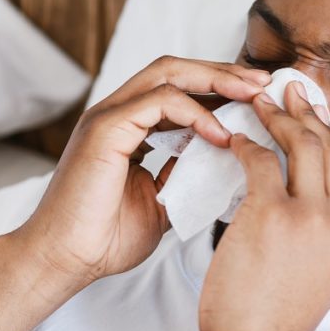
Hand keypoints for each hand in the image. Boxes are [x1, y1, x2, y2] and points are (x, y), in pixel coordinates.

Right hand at [14, 56, 271, 284]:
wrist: (65, 261)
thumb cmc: (106, 238)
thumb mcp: (162, 201)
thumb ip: (185, 175)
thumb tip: (226, 163)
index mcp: (129, 126)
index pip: (180, 87)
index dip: (220, 87)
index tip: (259, 98)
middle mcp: (117, 113)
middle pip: (177, 69)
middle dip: (224, 73)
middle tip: (263, 84)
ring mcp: (108, 116)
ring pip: (168, 74)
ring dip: (216, 81)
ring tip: (252, 96)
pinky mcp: (105, 129)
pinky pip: (159, 102)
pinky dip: (195, 113)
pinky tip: (220, 135)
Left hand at [198, 81, 329, 330]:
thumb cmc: (270, 320)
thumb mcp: (311, 274)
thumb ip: (312, 236)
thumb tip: (287, 202)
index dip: (324, 135)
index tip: (309, 113)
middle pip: (328, 149)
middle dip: (307, 112)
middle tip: (286, 89)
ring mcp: (311, 218)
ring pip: (302, 146)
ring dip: (279, 118)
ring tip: (258, 100)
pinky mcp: (273, 215)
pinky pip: (260, 162)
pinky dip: (246, 144)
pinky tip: (233, 138)